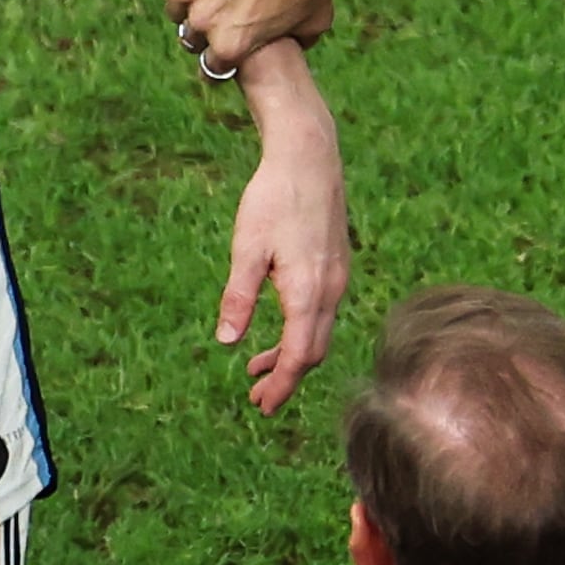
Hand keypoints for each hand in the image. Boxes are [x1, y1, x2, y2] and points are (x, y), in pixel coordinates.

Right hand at [155, 0, 335, 73]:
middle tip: (220, 11)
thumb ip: (294, 42)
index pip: (211, 68)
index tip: (226, 49)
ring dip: (188, 0)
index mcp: (231, 45)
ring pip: (175, 6)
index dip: (221, 60)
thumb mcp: (314, 20)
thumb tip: (290, 49)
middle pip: (190, 38)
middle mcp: (203, 21)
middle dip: (205, 29)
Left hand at [218, 83, 350, 412]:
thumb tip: (226, 341)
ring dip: (292, 356)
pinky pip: (323, 314)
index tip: (261, 407)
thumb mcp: (245, 249)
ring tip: (258, 369)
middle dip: (286, 379)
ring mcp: (338, 278)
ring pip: (319, 333)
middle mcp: (331, 290)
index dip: (281, 386)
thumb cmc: (273, 199)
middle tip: (256, 397)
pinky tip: (278, 331)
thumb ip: (238, 298)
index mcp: (308, 292)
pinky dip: (301, 332)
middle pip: (312, 352)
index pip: (298, 356)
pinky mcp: (337, 265)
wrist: (308, 157)